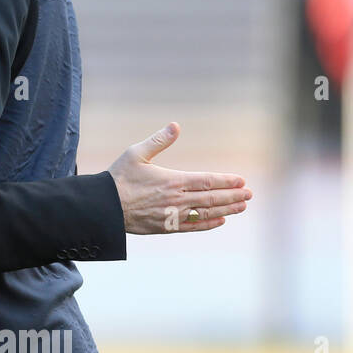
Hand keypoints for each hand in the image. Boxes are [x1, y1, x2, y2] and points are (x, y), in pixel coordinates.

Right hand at [108, 123, 251, 232]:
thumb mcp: (136, 153)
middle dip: (233, 195)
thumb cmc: (118, 178)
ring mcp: (172, 215)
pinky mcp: (165, 227)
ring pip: (206, 212)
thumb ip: (158, 140)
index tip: (241, 180)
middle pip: (211, 198)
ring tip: (242, 207)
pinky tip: (220, 220)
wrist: (103, 206)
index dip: (226, 181)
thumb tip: (176, 126)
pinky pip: (193, 226)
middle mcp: (176, 199)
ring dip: (226, 209)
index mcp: (172, 180)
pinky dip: (208, 223)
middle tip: (249, 194)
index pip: (206, 180)